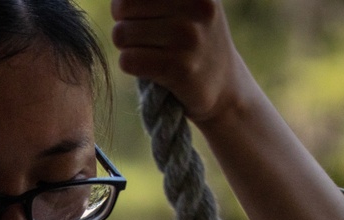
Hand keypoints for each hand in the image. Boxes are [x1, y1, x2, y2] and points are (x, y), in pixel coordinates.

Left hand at [111, 0, 252, 123]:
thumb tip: (118, 0)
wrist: (225, 86)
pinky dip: (130, 65)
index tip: (140, 15)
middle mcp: (197, 7)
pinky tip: (148, 68)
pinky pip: (128, 60)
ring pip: (122, 34)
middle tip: (142, 37)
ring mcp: (189, 38)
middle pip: (123, 6)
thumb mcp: (188, 4)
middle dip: (124, 23)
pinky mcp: (179, 69)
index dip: (127, 3)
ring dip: (127, 47)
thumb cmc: (193, 39)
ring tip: (148, 52)